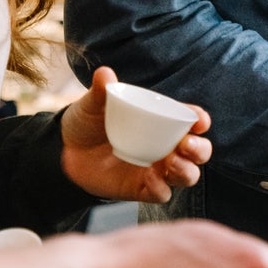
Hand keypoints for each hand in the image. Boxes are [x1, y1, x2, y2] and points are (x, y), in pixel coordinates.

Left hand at [60, 66, 211, 203]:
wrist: (66, 151)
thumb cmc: (87, 122)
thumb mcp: (93, 105)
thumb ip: (101, 91)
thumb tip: (105, 73)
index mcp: (162, 122)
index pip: (191, 120)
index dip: (201, 120)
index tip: (200, 121)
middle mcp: (166, 146)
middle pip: (199, 151)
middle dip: (200, 149)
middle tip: (186, 144)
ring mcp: (156, 169)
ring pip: (187, 175)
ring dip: (186, 170)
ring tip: (172, 162)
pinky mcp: (142, 188)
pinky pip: (162, 194)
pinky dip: (161, 189)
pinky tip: (152, 180)